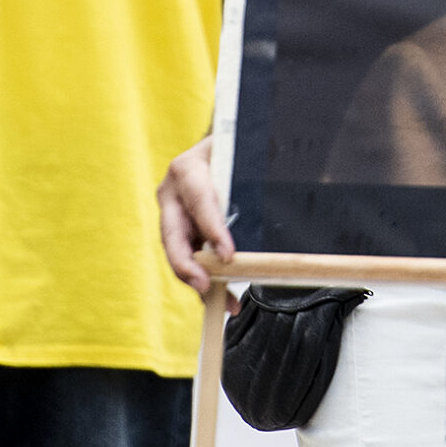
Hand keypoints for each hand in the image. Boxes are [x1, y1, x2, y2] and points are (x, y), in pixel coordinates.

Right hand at [159, 137, 237, 296]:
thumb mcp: (238, 151)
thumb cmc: (232, 146)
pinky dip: (204, 279)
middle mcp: (171, 193)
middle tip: (204, 286)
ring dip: (199, 280)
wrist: (218, 145)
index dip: (212, 229)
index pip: (199, 202)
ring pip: (179, 252)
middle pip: (173, 235)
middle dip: (187, 265)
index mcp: (186, 169)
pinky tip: (221, 297)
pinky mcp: (180, 230)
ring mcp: (172, 214)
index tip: (228, 254)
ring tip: (223, 301)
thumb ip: (245, 173)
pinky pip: (189, 257)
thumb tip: (273, 197)